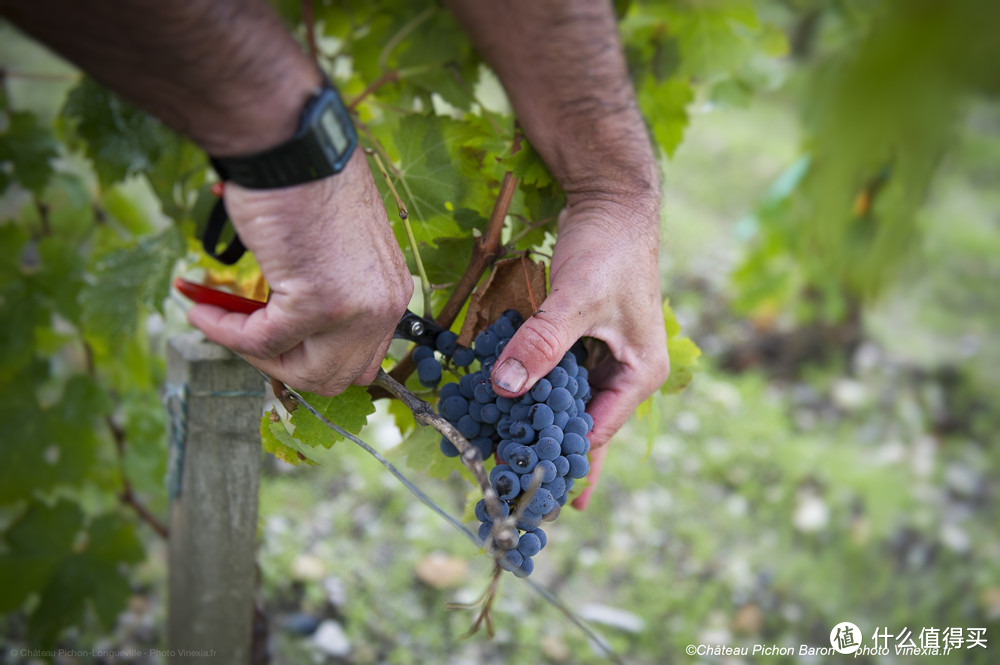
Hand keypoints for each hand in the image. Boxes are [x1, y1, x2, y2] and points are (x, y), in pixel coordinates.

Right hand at [187, 150, 412, 394]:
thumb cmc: (307, 181)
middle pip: (335, 375)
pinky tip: (203, 309)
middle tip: (243, 335)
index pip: (359, 357)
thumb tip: (291, 327)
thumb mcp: (333, 248)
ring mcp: (356, 309)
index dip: (307, 355)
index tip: (267, 337)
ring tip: (220, 319)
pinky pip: (264, 341)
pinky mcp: (320, 304)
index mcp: (391, 289)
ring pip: (305, 372)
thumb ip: (328, 288)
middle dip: (282, 364)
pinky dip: (227, 332)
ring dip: (255, 354)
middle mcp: (385, 303)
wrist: (293, 144)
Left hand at [489, 197, 669, 508]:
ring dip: (533, 424)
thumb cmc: (610, 250)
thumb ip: (542, 344)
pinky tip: (500, 408)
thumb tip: (505, 388)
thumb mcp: (577, 300)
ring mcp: (600, 357)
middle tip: (509, 488)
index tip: (526, 490)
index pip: (596, 434)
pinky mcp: (577, 340)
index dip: (561, 463)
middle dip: (547, 454)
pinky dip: (527, 389)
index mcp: (638, 376)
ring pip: (562, 404)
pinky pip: (550, 376)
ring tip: (499, 457)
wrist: (609, 200)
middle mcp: (622, 374)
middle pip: (580, 427)